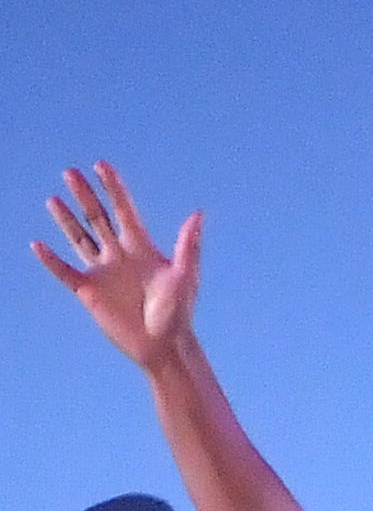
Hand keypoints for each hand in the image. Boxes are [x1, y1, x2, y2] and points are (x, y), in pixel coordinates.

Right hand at [34, 163, 200, 373]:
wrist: (164, 345)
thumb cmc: (179, 313)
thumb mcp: (184, 276)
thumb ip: (188, 245)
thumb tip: (198, 214)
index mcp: (142, 248)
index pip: (124, 210)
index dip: (113, 188)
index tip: (101, 165)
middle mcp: (120, 255)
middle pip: (98, 218)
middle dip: (85, 195)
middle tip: (70, 172)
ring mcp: (103, 272)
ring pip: (80, 239)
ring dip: (66, 220)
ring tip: (54, 199)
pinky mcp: (89, 292)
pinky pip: (65, 272)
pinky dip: (51, 260)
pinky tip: (37, 245)